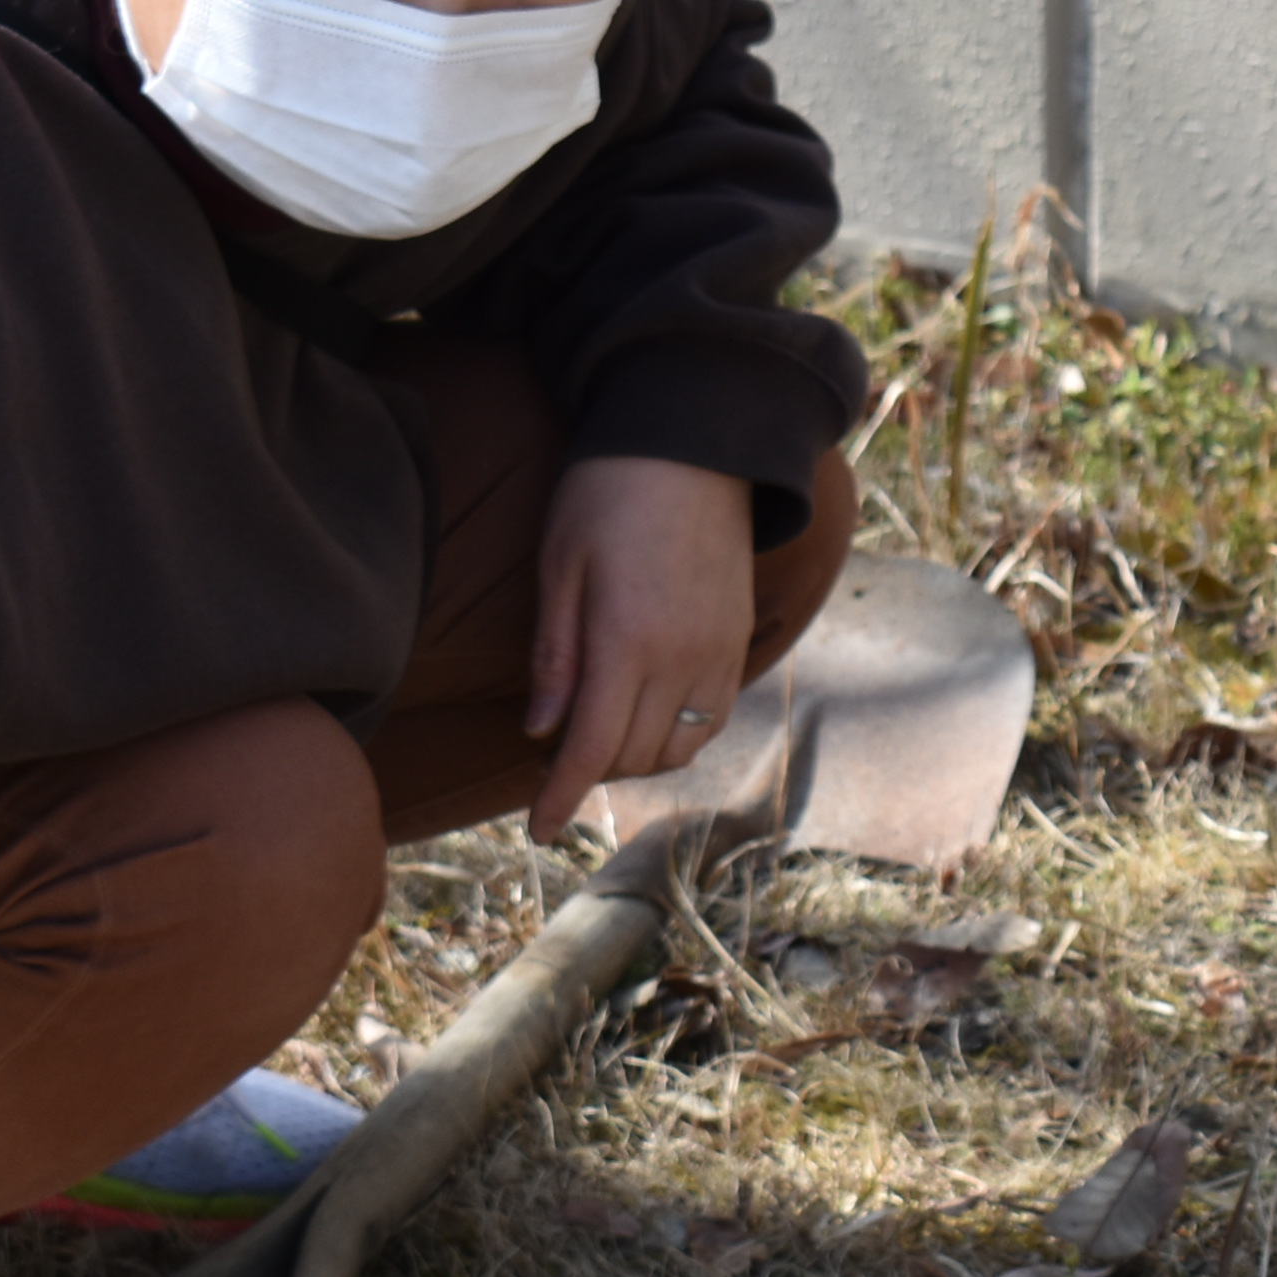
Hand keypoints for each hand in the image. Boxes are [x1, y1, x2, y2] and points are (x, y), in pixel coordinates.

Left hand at [526, 456, 759, 840]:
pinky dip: (675, 739)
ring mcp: (718, 655)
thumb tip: (540, 731)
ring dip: (632, 758)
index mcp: (628, 641)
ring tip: (595, 738)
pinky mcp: (737, 644)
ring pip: (677, 749)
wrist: (695, 447)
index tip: (538, 829)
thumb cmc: (607, 493)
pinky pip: (711, 721)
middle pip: (632, 755)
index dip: (561, 795)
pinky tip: (645, 719)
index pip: (591, 746)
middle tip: (548, 760)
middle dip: (587, 772)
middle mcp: (682, 660)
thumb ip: (554, 654)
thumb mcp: (559, 565)